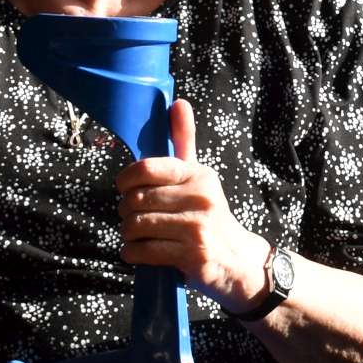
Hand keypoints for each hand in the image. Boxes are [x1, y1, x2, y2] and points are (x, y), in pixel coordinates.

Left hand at [115, 98, 271, 312]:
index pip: (148, 168)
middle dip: (126, 211)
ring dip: (128, 234)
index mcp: (198, 175)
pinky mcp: (192, 254)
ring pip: (137, 225)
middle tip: (131, 217)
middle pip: (137, 199)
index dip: (126, 179)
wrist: (238, 260)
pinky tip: (137, 251)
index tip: (124, 188)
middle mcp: (201, 197)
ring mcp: (197, 227)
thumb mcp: (200, 177)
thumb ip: (185, 141)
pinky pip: (144, 250)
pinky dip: (132, 253)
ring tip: (134, 235)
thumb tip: (178, 102)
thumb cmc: (209, 215)